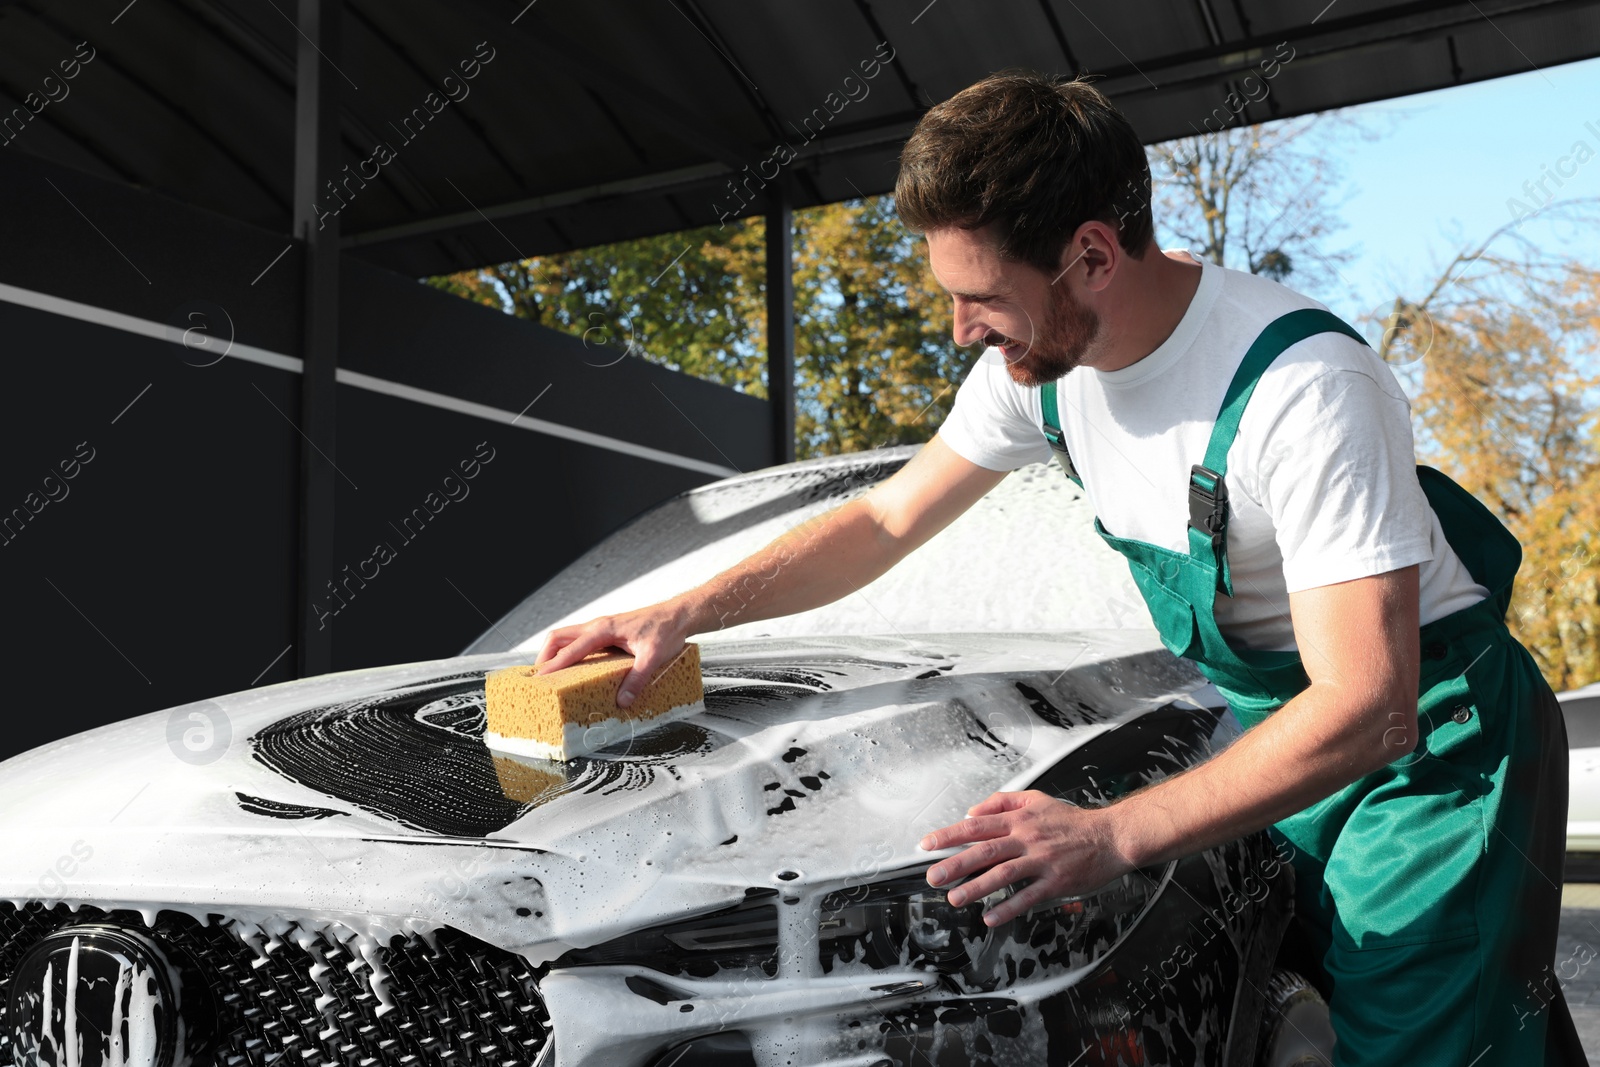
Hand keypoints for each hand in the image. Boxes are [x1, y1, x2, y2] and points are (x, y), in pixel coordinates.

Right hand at [534, 600, 690, 707]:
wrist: (679, 615)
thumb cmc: (667, 630)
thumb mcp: (653, 657)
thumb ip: (637, 679)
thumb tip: (622, 701)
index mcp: (604, 629)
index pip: (571, 648)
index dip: (554, 665)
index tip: (540, 678)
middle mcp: (598, 626)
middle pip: (559, 637)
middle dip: (545, 656)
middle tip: (539, 678)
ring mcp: (602, 628)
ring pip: (568, 637)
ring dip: (556, 653)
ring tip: (551, 675)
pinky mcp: (608, 633)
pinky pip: (581, 641)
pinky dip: (570, 652)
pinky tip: (574, 668)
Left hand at [918, 790, 1130, 925]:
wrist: (1110, 836)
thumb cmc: (1072, 821)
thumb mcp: (1036, 799)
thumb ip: (1002, 801)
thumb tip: (972, 811)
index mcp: (1019, 819)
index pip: (976, 826)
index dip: (949, 835)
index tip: (927, 845)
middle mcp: (1027, 838)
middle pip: (984, 851)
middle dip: (954, 864)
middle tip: (932, 877)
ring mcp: (1041, 861)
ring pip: (1003, 874)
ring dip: (976, 887)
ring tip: (955, 898)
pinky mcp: (1056, 882)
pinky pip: (1028, 896)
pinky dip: (1008, 908)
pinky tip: (991, 917)